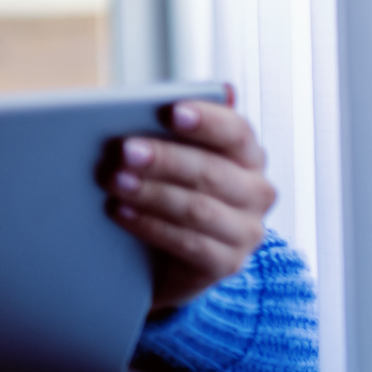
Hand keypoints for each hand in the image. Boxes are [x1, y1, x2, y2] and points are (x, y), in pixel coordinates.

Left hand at [108, 96, 276, 310]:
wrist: (166, 258)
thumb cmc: (167, 190)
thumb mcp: (169, 159)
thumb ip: (164, 131)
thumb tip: (142, 107)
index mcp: (247, 154)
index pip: (235, 131)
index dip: (205, 120)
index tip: (171, 111)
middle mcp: (256, 191)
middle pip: (211, 170)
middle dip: (165, 159)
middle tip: (124, 150)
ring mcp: (245, 231)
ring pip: (198, 208)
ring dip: (152, 193)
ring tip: (115, 181)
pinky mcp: (227, 263)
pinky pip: (188, 243)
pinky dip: (150, 226)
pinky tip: (120, 211)